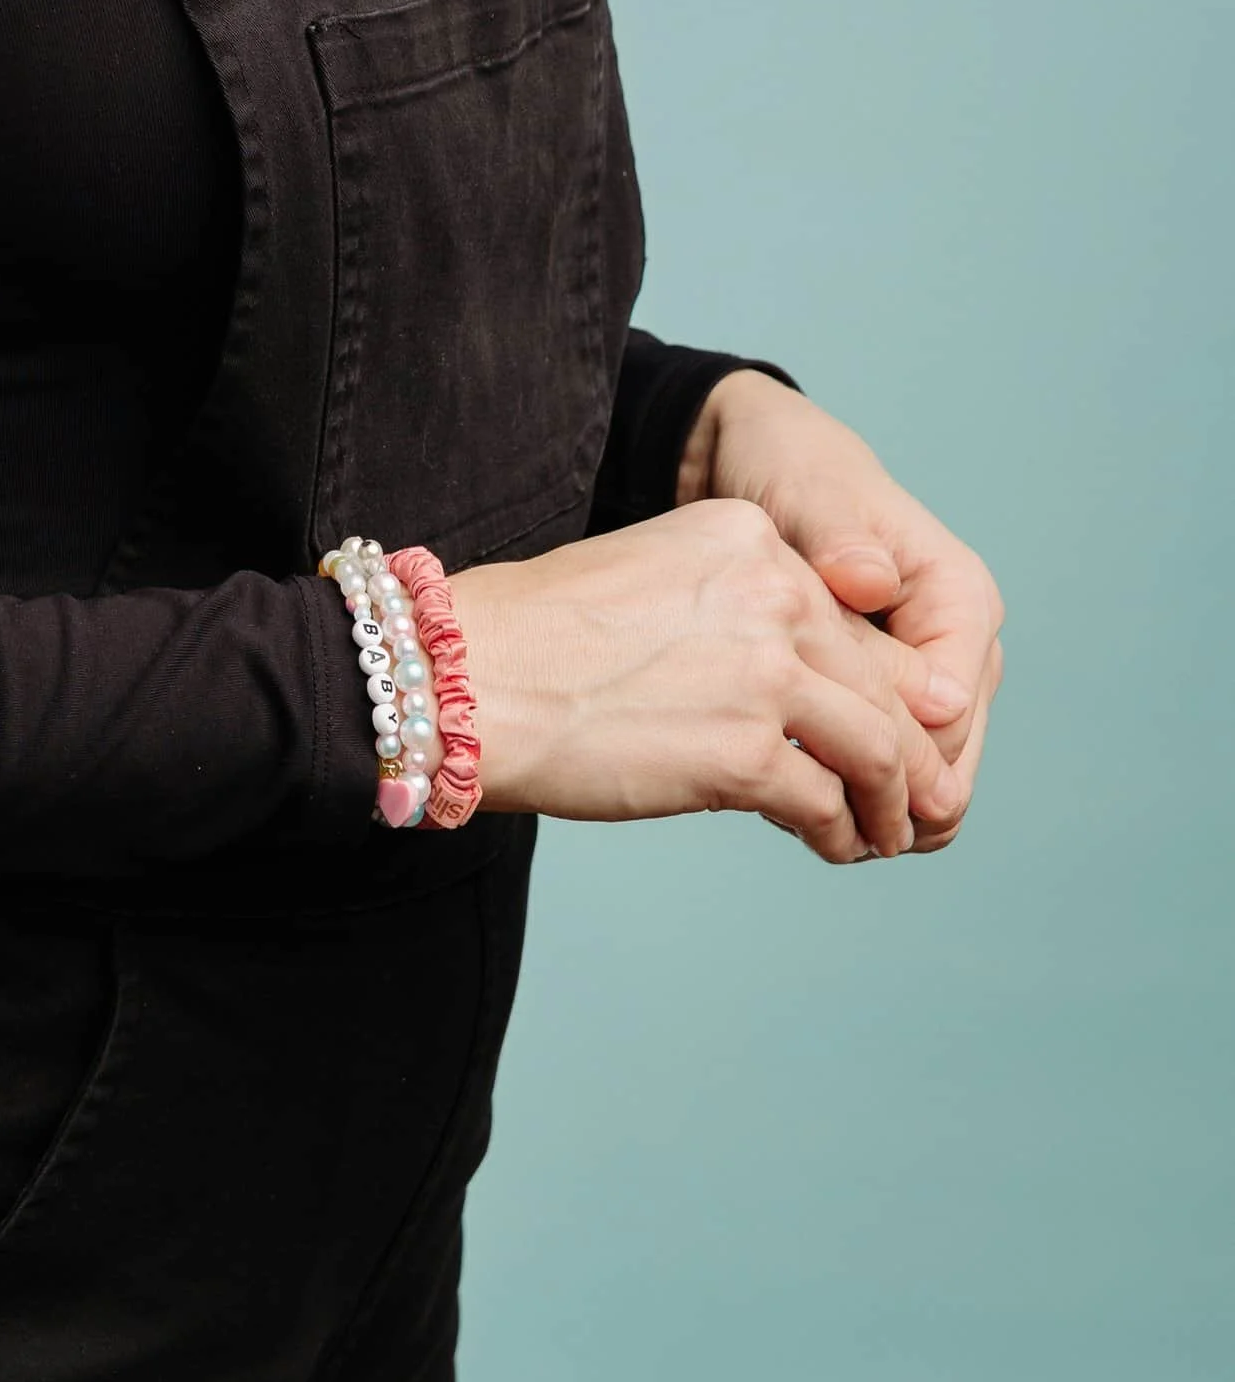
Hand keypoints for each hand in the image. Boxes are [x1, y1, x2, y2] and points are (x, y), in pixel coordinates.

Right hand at [449, 500, 967, 862]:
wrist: (470, 679)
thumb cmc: (540, 637)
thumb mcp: (658, 581)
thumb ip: (737, 613)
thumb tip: (800, 685)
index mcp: (746, 535)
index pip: (847, 614)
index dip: (876, 680)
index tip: (884, 721)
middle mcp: (771, 589)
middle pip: (880, 679)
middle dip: (906, 746)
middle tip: (912, 795)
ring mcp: (764, 670)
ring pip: (878, 746)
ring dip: (892, 800)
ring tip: (885, 831)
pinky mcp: (745, 752)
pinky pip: (830, 803)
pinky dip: (844, 832)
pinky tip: (834, 845)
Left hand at [678, 371, 1003, 852]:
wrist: (760, 460)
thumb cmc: (789, 468)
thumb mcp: (807, 492)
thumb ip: (838, 538)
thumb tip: (871, 583)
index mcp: (961, 599)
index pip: (946, 721)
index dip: (889, 766)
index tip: (811, 774)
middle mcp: (961, 647)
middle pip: (946, 767)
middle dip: (883, 801)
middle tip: (800, 817)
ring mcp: (932, 677)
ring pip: (922, 780)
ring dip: (865, 802)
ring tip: (789, 809)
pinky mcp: (892, 695)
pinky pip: (888, 763)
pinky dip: (847, 784)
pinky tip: (787, 789)